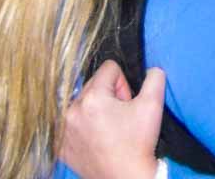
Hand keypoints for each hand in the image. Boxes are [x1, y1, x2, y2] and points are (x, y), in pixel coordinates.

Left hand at [59, 60, 165, 178]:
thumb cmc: (139, 143)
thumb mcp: (153, 104)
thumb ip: (154, 76)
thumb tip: (151, 68)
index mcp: (93, 98)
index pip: (109, 69)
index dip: (123, 84)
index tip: (127, 103)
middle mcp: (72, 111)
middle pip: (94, 84)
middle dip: (109, 95)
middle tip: (120, 118)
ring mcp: (64, 130)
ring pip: (82, 102)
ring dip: (95, 109)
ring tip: (108, 128)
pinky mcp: (60, 146)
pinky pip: (71, 122)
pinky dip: (82, 126)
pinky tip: (95, 138)